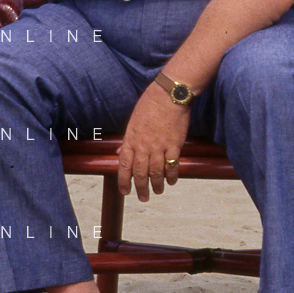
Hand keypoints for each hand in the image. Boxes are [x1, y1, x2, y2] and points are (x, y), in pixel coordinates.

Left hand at [117, 85, 188, 201]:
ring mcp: (159, 146)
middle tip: (143, 197)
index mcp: (131, 139)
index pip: (124, 165)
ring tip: (158, 191)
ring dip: (157, 185)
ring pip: (156, 172)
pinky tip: (172, 181)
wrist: (169, 95)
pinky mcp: (174, 145)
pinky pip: (172, 165)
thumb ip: (127, 140)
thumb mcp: (133, 121)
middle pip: (140, 173)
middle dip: (141, 188)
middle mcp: (143, 146)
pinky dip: (172, 176)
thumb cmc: (150, 104)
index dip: (123, 181)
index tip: (125, 191)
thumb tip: (118, 152)